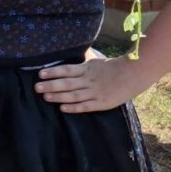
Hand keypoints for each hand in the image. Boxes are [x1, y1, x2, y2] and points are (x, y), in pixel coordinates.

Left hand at [34, 57, 153, 113]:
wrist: (134, 74)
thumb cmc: (112, 68)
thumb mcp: (96, 62)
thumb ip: (82, 65)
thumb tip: (67, 64)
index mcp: (87, 69)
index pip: (67, 70)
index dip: (53, 72)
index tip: (40, 74)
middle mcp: (89, 80)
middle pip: (67, 83)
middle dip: (51, 85)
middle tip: (36, 87)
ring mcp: (95, 92)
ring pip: (74, 95)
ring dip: (58, 96)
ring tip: (45, 97)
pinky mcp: (101, 103)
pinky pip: (85, 106)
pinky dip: (74, 108)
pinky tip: (62, 109)